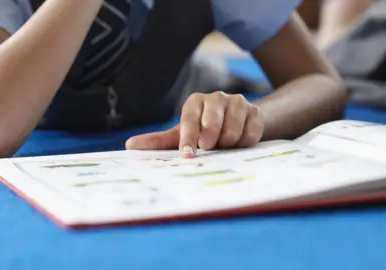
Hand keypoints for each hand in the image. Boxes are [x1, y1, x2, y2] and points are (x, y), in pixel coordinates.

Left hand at [125, 91, 264, 157]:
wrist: (236, 123)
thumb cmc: (203, 131)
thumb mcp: (181, 134)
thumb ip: (159, 141)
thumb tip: (129, 146)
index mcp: (195, 102)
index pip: (189, 119)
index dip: (188, 138)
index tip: (188, 154)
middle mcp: (216, 98)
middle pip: (212, 124)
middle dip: (210, 141)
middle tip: (209, 148)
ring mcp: (238, 103)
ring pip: (232, 130)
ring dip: (227, 144)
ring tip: (224, 146)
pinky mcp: (256, 112)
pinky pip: (251, 133)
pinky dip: (244, 143)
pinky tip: (239, 143)